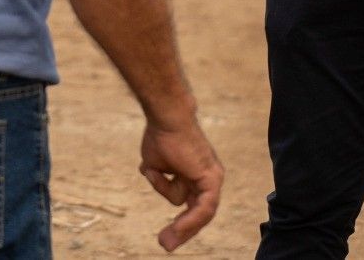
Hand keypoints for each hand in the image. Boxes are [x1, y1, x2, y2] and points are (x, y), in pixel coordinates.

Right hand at [139, 117, 224, 251]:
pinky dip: (190, 220)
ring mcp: (212, 178)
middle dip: (181, 231)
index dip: (180, 222)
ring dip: (175, 213)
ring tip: (163, 228)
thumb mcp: (154, 162)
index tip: (165, 236)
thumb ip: (158, 175)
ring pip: (195, 210)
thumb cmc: (160, 135)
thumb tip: (150, 174)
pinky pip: (203, 208)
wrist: (166, 118)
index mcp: (195, 175)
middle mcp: (207, 178)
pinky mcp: (212, 179)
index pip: (192, 206)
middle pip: (198, 213)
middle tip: (164, 245)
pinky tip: (178, 229)